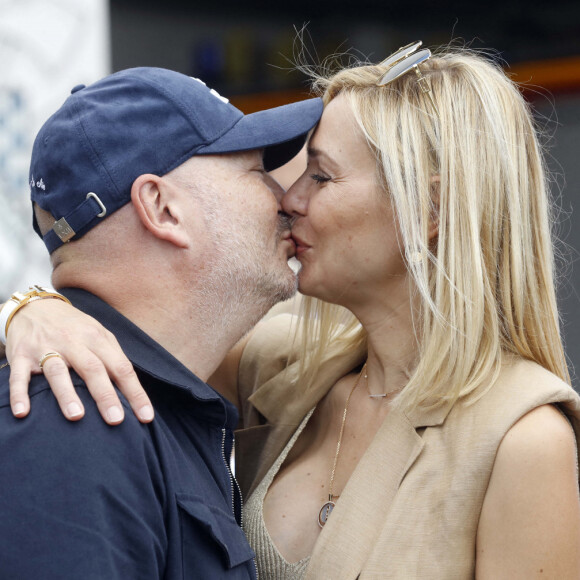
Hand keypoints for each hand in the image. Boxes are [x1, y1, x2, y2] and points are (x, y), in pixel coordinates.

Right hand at [6, 298, 153, 423]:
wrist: (36, 306)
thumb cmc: (75, 327)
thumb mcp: (99, 334)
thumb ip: (114, 358)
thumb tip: (133, 390)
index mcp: (98, 339)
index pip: (122, 368)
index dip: (135, 392)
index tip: (146, 417)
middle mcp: (74, 342)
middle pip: (93, 369)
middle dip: (106, 395)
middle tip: (116, 420)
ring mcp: (47, 348)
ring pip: (58, 371)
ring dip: (67, 394)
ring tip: (77, 416)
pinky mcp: (21, 355)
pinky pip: (19, 376)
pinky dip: (19, 394)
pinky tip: (23, 412)